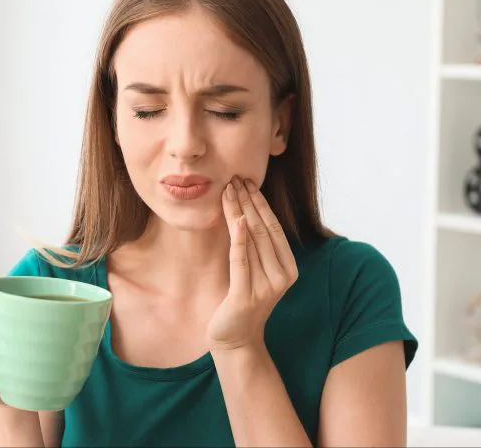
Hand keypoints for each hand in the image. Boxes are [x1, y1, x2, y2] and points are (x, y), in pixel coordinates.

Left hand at [206, 176, 298, 351]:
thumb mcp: (254, 270)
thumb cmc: (243, 299)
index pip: (274, 228)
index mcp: (289, 268)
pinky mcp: (246, 296)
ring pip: (251, 240)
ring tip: (228, 190)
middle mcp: (282, 277)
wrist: (235, 338)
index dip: (261, 203)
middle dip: (249, 201)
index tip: (248, 181)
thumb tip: (246, 211)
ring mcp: (266, 288)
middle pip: (263, 230)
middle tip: (235, 178)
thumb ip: (256, 247)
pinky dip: (238, 239)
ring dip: (238, 212)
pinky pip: (241, 261)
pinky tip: (234, 219)